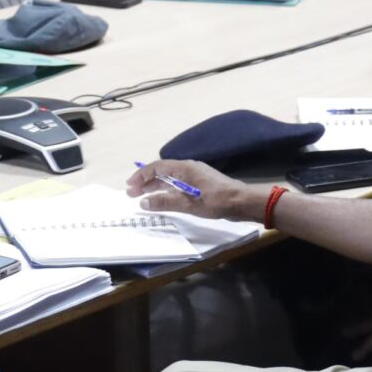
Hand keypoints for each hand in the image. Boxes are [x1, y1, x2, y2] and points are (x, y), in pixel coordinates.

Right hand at [128, 157, 250, 221]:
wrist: (241, 202)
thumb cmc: (216, 200)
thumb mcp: (188, 203)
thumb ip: (165, 202)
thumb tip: (143, 202)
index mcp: (184, 168)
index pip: (157, 167)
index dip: (141, 175)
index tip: (129, 186)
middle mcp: (188, 169)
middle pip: (162, 172)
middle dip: (146, 182)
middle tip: (131, 193)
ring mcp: (195, 176)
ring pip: (170, 179)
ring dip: (155, 187)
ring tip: (142, 197)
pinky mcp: (201, 185)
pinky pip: (178, 185)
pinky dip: (167, 191)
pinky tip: (163, 200)